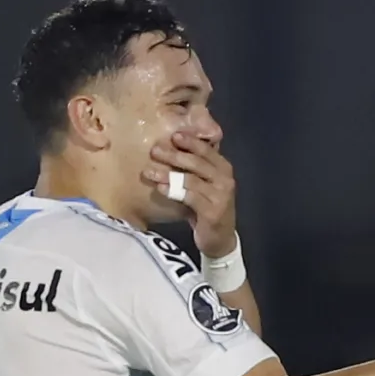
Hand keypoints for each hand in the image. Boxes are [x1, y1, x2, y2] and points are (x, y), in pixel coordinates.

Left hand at [147, 130, 239, 266]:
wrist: (220, 240)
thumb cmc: (208, 209)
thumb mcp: (205, 185)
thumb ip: (195, 168)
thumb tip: (170, 146)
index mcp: (223, 169)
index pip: (206, 150)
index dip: (189, 141)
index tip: (172, 135)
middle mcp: (225, 180)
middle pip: (197, 162)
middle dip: (174, 155)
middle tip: (154, 150)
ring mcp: (220, 197)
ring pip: (190, 180)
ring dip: (168, 174)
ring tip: (149, 171)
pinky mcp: (212, 212)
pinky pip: (189, 197)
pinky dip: (173, 191)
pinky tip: (160, 188)